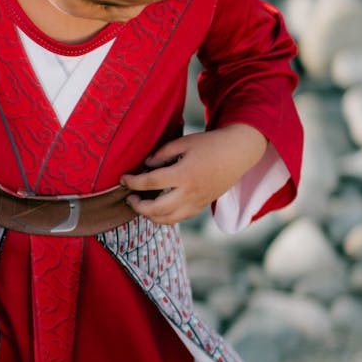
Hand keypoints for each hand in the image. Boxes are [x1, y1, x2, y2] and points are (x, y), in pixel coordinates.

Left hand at [120, 125, 266, 225]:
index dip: (133, 182)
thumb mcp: (184, 142)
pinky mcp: (201, 207)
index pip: (151, 182)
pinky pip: (179, 218)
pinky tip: (158, 207)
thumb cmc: (210, 144)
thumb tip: (146, 166)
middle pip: (156, 209)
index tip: (123, 179)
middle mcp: (190, 193)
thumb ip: (162, 154)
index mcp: (184, 174)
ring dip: (150, 216)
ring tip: (141, 205)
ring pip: (168, 220)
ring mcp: (196, 203)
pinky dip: (165, 216)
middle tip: (129, 198)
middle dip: (138, 206)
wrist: (238, 154)